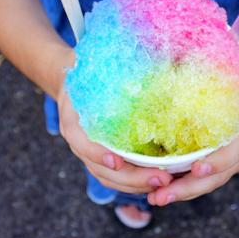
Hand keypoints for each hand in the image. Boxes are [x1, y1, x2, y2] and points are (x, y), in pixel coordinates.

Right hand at [57, 50, 172, 193]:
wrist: (72, 80)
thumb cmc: (85, 70)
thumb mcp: (90, 64)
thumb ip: (107, 65)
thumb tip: (150, 53)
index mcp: (73, 120)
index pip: (81, 142)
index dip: (97, 153)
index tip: (118, 160)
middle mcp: (80, 141)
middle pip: (101, 168)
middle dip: (131, 177)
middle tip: (161, 178)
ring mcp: (91, 151)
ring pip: (110, 177)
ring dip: (137, 184)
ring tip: (166, 181)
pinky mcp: (103, 154)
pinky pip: (117, 174)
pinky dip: (136, 180)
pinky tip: (160, 177)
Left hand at [147, 60, 238, 205]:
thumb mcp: (234, 75)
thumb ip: (210, 76)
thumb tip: (173, 66)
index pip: (237, 148)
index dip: (217, 161)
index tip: (195, 169)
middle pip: (221, 175)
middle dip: (189, 188)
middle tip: (160, 197)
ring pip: (214, 181)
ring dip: (185, 191)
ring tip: (157, 198)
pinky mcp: (231, 159)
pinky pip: (212, 176)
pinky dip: (191, 184)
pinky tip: (169, 186)